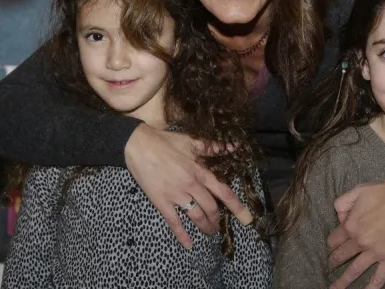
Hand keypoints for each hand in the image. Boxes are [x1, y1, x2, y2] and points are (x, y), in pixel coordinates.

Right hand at [124, 123, 251, 248]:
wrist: (138, 145)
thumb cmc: (165, 141)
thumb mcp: (191, 141)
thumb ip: (213, 147)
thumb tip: (233, 146)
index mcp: (199, 171)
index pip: (223, 192)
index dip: (236, 206)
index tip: (246, 218)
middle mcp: (191, 185)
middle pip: (211, 208)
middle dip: (217, 220)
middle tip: (219, 226)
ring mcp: (176, 195)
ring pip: (196, 216)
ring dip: (205, 227)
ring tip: (209, 232)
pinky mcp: (161, 201)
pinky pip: (174, 221)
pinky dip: (182, 235)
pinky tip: (188, 244)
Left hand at [326, 173, 384, 287]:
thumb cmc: (384, 192)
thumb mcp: (357, 191)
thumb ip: (342, 203)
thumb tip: (339, 218)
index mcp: (350, 225)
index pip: (333, 240)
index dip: (331, 243)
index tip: (331, 247)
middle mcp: (359, 242)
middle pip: (341, 256)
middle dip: (333, 262)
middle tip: (329, 267)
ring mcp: (374, 253)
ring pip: (354, 270)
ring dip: (343, 282)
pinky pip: (379, 277)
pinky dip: (371, 287)